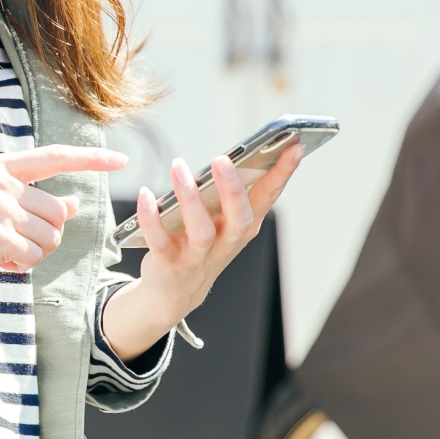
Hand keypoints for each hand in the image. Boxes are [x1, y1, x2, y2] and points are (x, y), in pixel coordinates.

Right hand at [0, 145, 126, 294]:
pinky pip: (34, 256)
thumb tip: (73, 202)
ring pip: (50, 237)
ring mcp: (0, 207)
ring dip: (31, 253)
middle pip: (58, 212)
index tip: (120, 160)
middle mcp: (2, 182)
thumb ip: (31, 201)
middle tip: (9, 244)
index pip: (54, 157)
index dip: (90, 159)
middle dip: (44, 236)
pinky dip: (19, 265)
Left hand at [101, 143, 303, 358]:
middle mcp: (226, 242)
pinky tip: (145, 194)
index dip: (282, 173)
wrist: (174, 293)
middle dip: (232, 188)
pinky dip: (151, 217)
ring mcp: (198, 256)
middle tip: (221, 158)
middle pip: (238, 217)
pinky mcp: (169, 263)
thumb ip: (231, 194)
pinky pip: (160, 240)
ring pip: (200, 230)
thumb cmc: (201, 245)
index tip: (294, 146)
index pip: (268, 197)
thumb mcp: (224, 222)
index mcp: (243, 226)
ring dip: (189, 198)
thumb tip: (233, 155)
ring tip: (179, 166)